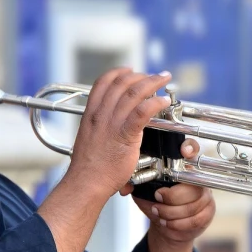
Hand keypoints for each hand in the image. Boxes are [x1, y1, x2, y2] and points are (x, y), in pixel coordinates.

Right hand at [66, 68, 171, 200]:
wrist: (86, 182)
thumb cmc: (89, 167)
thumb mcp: (90, 138)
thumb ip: (100, 128)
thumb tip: (111, 126)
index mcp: (91, 113)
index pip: (103, 82)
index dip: (119, 72)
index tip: (131, 70)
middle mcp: (101, 114)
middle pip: (122, 83)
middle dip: (142, 75)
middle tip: (155, 76)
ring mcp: (112, 123)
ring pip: (134, 92)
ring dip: (153, 82)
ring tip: (164, 79)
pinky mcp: (125, 134)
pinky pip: (142, 111)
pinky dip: (155, 102)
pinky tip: (164, 101)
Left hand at [132, 139, 215, 244]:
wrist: (166, 226)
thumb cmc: (155, 203)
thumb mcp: (143, 190)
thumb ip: (139, 182)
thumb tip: (126, 182)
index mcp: (181, 167)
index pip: (191, 150)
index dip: (190, 149)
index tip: (183, 152)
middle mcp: (197, 177)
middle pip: (191, 185)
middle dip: (171, 197)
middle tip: (157, 199)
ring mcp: (205, 194)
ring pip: (192, 205)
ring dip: (171, 213)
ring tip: (158, 214)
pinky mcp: (209, 211)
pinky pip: (195, 219)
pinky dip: (178, 224)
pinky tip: (168, 223)